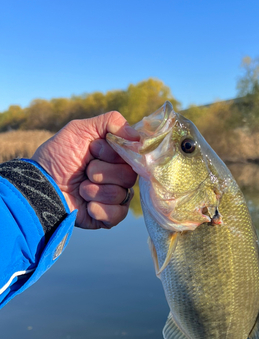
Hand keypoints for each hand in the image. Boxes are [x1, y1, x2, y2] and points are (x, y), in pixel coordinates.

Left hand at [32, 111, 139, 228]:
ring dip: (96, 190)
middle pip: (129, 176)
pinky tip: (86, 205)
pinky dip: (100, 209)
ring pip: (122, 194)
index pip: (133, 155)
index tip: (95, 150)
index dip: (113, 154)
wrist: (40, 186)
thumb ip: (111, 121)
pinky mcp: (107, 217)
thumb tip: (138, 136)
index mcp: (115, 157)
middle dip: (102, 172)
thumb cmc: (57, 156)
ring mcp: (113, 198)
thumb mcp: (79, 129)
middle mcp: (117, 177)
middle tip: (85, 171)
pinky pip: (118, 215)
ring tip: (80, 188)